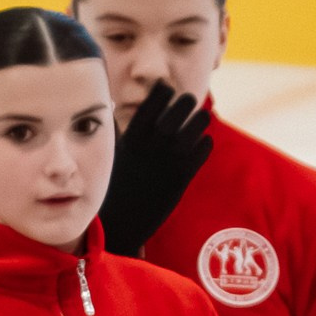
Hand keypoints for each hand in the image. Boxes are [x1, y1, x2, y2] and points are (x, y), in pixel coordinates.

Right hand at [99, 80, 213, 255]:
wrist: (119, 224)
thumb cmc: (113, 186)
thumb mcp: (112, 152)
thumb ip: (118, 128)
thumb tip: (111, 106)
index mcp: (135, 131)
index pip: (160, 93)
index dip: (164, 92)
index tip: (164, 97)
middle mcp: (154, 141)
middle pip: (184, 102)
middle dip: (186, 102)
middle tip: (185, 108)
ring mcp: (171, 158)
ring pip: (200, 121)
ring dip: (199, 120)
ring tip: (195, 124)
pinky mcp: (183, 176)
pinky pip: (205, 147)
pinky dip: (204, 143)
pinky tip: (198, 147)